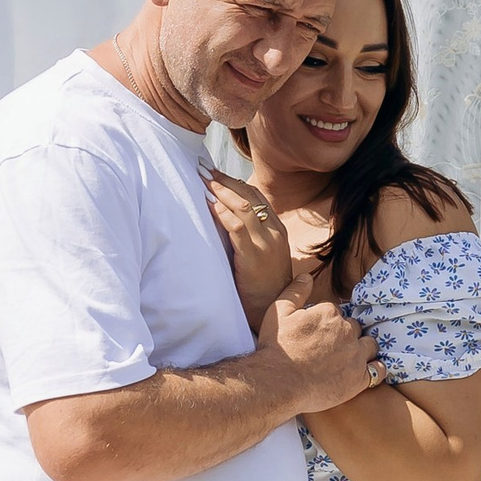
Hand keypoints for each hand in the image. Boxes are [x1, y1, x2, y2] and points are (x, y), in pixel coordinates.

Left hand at [200, 167, 296, 325]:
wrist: (273, 311)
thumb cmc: (261, 286)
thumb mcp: (259, 254)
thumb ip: (248, 235)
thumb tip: (222, 216)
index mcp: (277, 229)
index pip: (255, 196)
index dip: (234, 182)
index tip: (214, 173)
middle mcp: (275, 232)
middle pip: (249, 196)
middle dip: (224, 181)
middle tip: (202, 168)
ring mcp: (267, 243)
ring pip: (244, 207)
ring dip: (221, 191)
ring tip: (203, 180)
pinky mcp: (255, 256)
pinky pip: (238, 228)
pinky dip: (222, 212)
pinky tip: (209, 203)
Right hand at [263, 291, 381, 413]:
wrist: (279, 383)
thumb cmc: (277, 348)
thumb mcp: (278, 311)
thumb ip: (295, 291)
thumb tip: (307, 276)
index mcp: (330, 313)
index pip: (336, 312)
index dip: (325, 323)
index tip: (316, 334)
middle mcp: (347, 331)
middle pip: (354, 327)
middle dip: (345, 334)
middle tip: (329, 348)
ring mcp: (355, 355)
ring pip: (369, 345)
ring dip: (362, 348)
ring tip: (348, 358)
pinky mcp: (359, 378)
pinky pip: (378, 370)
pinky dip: (374, 369)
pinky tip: (364, 371)